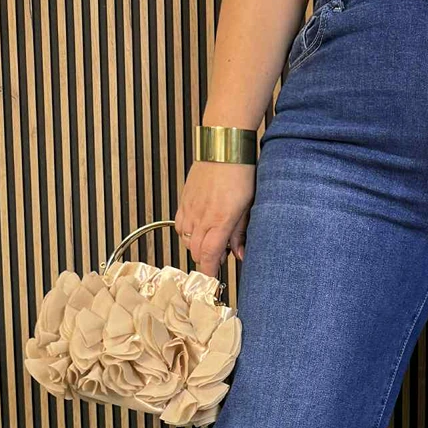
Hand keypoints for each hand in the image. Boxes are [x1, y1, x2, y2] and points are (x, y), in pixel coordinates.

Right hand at [175, 158, 255, 274]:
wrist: (223, 147)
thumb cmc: (240, 172)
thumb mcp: (248, 206)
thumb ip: (241, 232)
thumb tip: (241, 254)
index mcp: (220, 220)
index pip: (208, 255)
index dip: (208, 271)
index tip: (211, 280)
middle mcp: (201, 216)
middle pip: (195, 251)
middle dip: (205, 259)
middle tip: (218, 256)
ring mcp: (190, 208)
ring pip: (185, 239)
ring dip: (196, 246)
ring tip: (210, 240)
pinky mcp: (184, 199)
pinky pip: (179, 223)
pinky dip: (186, 232)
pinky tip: (198, 227)